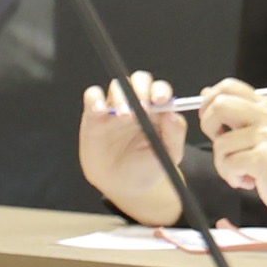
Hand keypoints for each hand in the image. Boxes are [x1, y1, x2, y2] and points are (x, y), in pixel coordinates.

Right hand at [75, 73, 183, 223]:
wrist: (122, 185)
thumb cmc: (147, 167)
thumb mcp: (168, 155)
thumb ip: (174, 134)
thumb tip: (173, 114)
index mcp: (156, 110)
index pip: (159, 90)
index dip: (160, 91)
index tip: (161, 101)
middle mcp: (135, 104)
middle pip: (138, 81)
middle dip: (141, 88)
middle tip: (142, 105)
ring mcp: (114, 108)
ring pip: (116, 86)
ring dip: (121, 96)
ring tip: (123, 115)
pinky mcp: (93, 116)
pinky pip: (92, 98)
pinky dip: (95, 99)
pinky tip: (100, 110)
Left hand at [196, 82, 266, 223]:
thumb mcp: (256, 131)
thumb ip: (233, 112)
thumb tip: (205, 92)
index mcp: (264, 106)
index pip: (227, 86)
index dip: (209, 102)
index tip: (212, 123)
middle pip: (219, 105)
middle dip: (209, 127)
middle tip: (222, 147)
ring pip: (220, 143)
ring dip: (222, 164)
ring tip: (240, 171)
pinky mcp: (265, 158)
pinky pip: (229, 163)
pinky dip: (231, 176)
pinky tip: (247, 180)